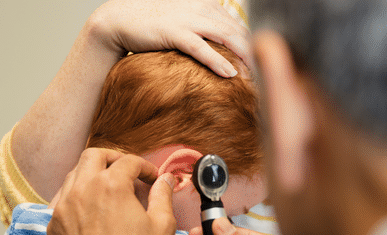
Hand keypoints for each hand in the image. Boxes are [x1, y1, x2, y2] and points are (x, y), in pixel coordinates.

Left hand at [47, 148, 176, 234]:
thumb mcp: (162, 226)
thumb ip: (163, 196)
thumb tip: (166, 180)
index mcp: (111, 186)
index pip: (128, 162)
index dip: (145, 167)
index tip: (152, 179)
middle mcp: (82, 190)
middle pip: (94, 156)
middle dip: (113, 158)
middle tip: (127, 171)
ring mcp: (63, 208)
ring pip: (74, 174)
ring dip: (93, 174)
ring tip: (109, 189)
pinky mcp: (54, 226)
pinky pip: (62, 198)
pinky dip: (77, 194)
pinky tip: (91, 207)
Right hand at [89, 0, 251, 76]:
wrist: (119, 21)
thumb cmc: (152, 26)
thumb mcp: (185, 23)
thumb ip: (204, 31)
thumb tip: (222, 48)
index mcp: (206, 6)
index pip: (238, 24)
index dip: (253, 43)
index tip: (264, 62)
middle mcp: (201, 9)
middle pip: (237, 30)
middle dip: (255, 51)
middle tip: (266, 74)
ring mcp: (188, 19)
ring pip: (225, 37)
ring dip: (244, 56)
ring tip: (256, 76)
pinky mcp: (174, 33)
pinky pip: (202, 48)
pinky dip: (218, 61)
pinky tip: (231, 74)